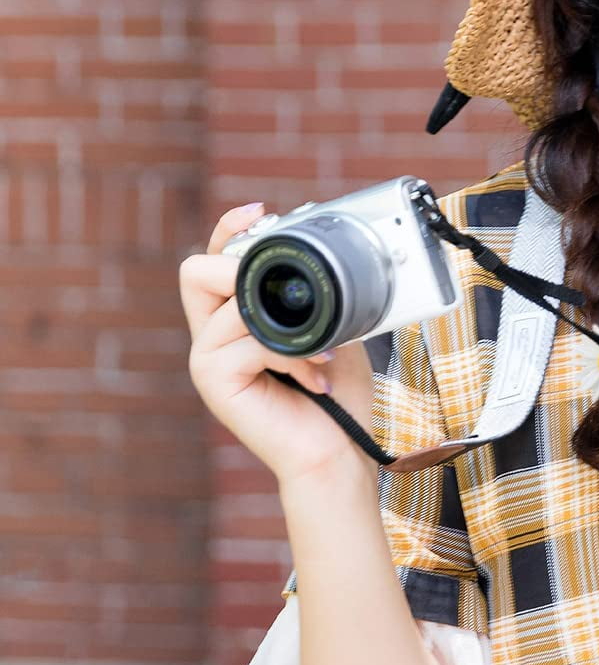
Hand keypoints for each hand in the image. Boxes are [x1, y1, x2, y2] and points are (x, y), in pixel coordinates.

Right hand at [178, 202, 375, 487]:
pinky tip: (314, 374)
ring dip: (287, 326)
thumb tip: (320, 254)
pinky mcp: (214, 381)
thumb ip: (314, 297)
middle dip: (243, 271)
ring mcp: (207, 360)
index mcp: (234, 321)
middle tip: (289, 297)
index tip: (261, 212)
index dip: (227, 229)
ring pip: (228, 305)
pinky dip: (291, 353)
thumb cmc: (335, 396)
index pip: (211, 261)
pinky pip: (248, 340)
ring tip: (321, 353)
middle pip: (196, 271)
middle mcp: (211, 337)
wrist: (336, 452)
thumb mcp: (331, 328)